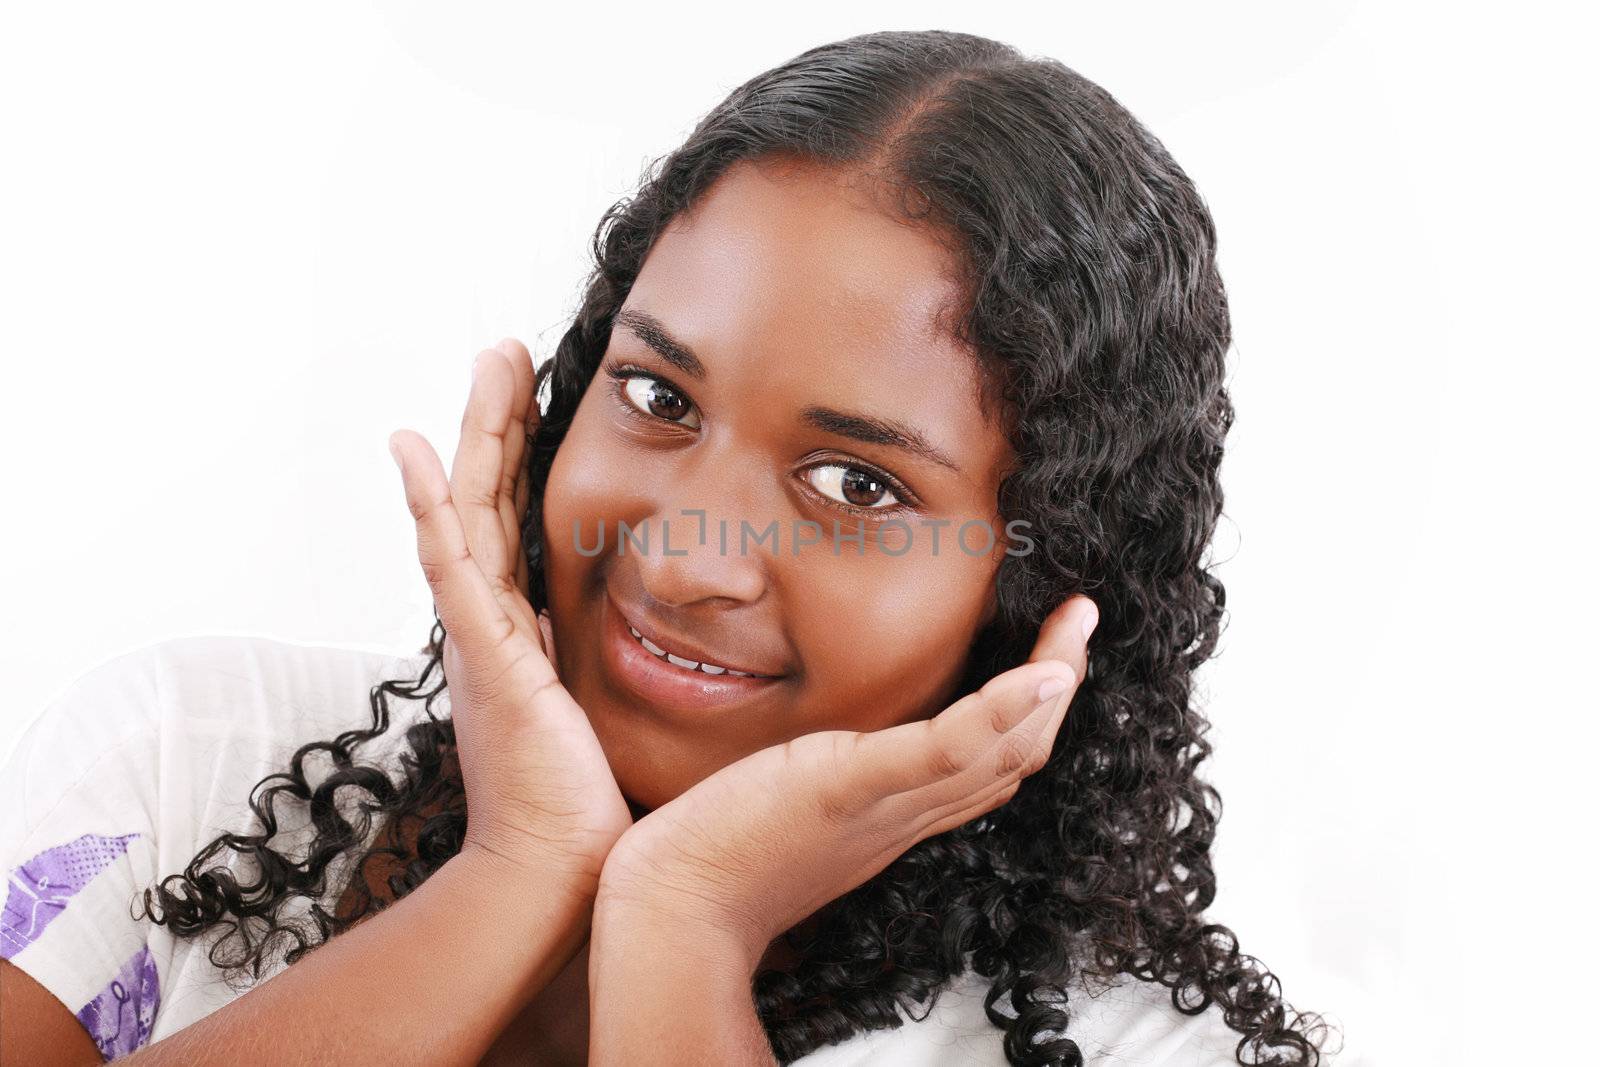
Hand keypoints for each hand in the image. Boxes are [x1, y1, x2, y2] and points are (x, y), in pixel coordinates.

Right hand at [387, 338, 630, 895]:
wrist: (561, 872)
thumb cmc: (582, 804)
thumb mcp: (585, 705)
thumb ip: (576, 657)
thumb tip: (585, 625)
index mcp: (514, 631)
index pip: (511, 523)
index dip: (516, 457)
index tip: (532, 397)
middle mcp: (486, 624)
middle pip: (483, 498)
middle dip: (494, 421)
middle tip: (505, 351)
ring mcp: (479, 636)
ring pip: (467, 510)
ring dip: (472, 432)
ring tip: (487, 361)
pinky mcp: (485, 656)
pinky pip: (450, 565)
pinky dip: (428, 504)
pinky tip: (413, 448)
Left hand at [594, 595, 1098, 969]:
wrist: (671, 910)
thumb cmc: (714, 857)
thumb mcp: (789, 803)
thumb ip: (823, 773)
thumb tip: (822, 739)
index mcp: (896, 813)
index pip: (989, 763)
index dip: (1033, 712)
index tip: (1052, 654)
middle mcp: (907, 813)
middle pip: (1017, 756)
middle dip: (1063, 687)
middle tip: (1083, 621)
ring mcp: (885, 802)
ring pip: (1002, 750)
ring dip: (1055, 682)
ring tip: (1079, 621)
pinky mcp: (850, 787)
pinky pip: (946, 750)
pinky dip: (1004, 709)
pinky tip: (1044, 670)